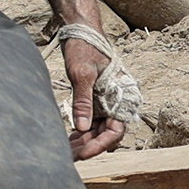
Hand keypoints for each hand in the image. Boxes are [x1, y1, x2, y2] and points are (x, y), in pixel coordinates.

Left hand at [62, 29, 123, 160]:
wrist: (81, 31)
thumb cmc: (84, 49)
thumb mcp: (82, 75)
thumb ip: (83, 101)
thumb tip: (82, 128)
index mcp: (121, 97)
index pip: (115, 132)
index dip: (99, 145)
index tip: (82, 154)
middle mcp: (117, 102)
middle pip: (106, 134)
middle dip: (88, 146)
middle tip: (69, 157)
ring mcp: (106, 102)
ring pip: (98, 130)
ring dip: (84, 141)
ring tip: (66, 151)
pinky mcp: (96, 99)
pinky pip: (92, 121)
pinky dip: (81, 131)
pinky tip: (69, 139)